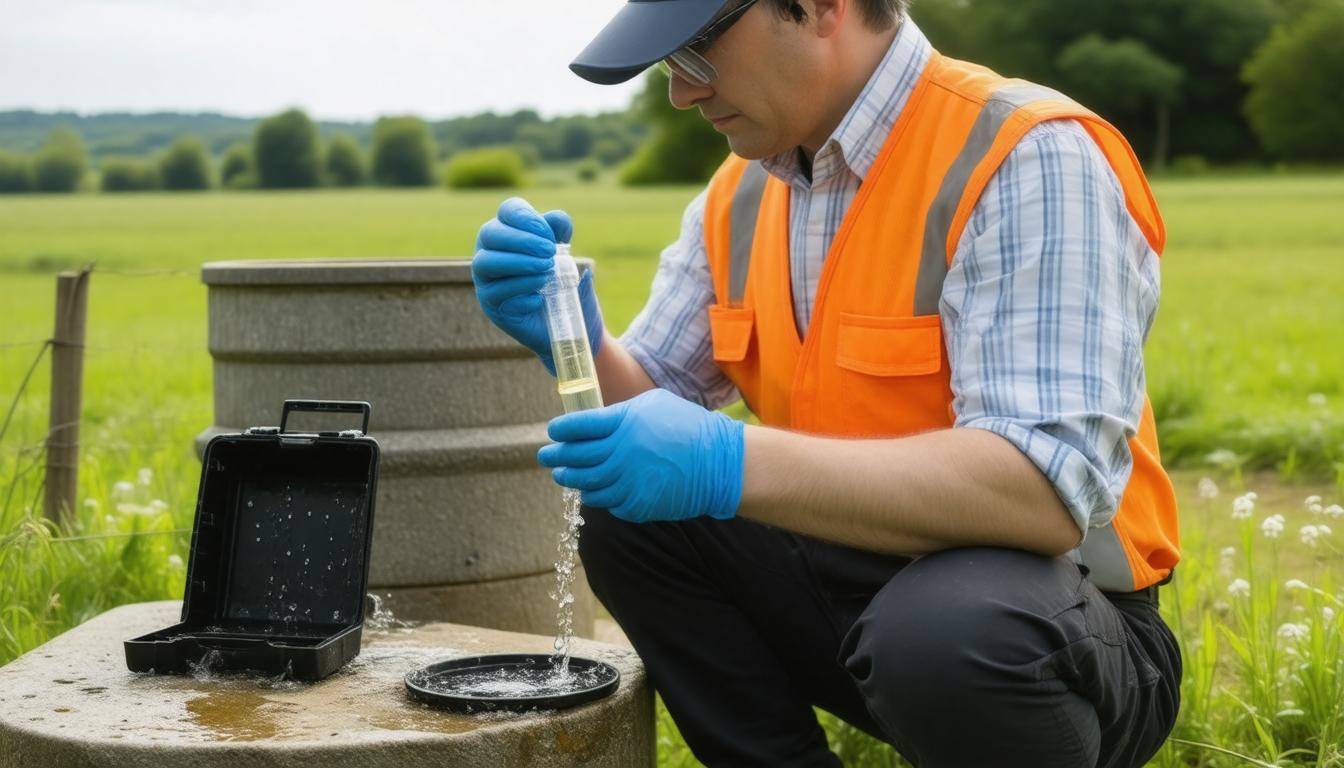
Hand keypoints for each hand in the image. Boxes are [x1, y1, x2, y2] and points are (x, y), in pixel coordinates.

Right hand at [472, 197, 603, 375]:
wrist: (569, 324)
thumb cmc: (564, 285)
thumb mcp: (567, 256)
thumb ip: (561, 235)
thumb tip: (556, 220)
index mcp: (510, 233)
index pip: (507, 210)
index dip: (525, 216)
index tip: (550, 234)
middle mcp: (490, 252)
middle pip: (490, 233)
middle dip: (521, 240)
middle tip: (550, 252)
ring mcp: (486, 280)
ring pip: (486, 263)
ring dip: (519, 264)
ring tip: (547, 271)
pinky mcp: (491, 305)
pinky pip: (497, 293)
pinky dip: (521, 291)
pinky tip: (540, 297)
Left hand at [536, 389, 744, 522]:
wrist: (719, 463)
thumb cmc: (687, 426)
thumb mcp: (653, 404)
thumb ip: (620, 413)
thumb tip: (593, 422)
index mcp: (623, 423)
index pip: (578, 427)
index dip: (561, 430)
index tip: (553, 431)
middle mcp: (621, 453)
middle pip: (576, 457)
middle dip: (556, 456)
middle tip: (545, 455)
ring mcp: (628, 482)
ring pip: (586, 484)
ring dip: (570, 479)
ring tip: (562, 475)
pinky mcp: (637, 505)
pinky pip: (608, 503)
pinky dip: (597, 497)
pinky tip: (591, 492)